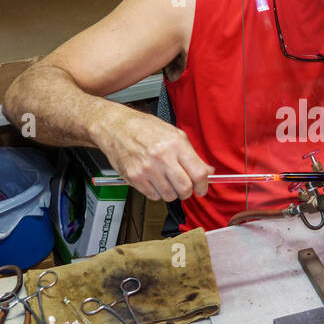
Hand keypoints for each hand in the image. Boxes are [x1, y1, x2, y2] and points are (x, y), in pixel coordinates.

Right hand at [95, 107, 213, 201]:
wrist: (115, 127)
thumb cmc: (144, 128)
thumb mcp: (174, 133)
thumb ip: (191, 154)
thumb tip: (207, 171)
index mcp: (175, 144)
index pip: (198, 173)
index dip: (203, 185)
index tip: (202, 188)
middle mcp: (162, 157)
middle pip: (185, 188)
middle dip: (188, 192)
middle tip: (185, 188)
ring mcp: (147, 169)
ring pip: (169, 195)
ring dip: (171, 192)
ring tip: (166, 180)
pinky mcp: (134, 177)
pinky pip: (153, 196)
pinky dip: (156, 192)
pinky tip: (153, 180)